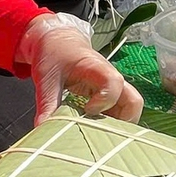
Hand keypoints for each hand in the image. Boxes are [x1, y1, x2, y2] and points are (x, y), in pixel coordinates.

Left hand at [21, 14, 143, 123]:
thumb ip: (46, 104)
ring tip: (95, 133)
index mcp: (97, 68)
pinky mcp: (110, 96)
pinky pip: (120, 112)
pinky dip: (111, 124)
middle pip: (134, 101)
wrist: (59, 43)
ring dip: (117, 125)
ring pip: (130, 109)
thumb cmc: (55, 56)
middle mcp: (112, 78)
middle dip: (121, 121)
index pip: (114, 83)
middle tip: (97, 130)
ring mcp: (114, 88)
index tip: (86, 109)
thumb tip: (41, 128)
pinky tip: (92, 129)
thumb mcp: (47, 79)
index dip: (104, 100)